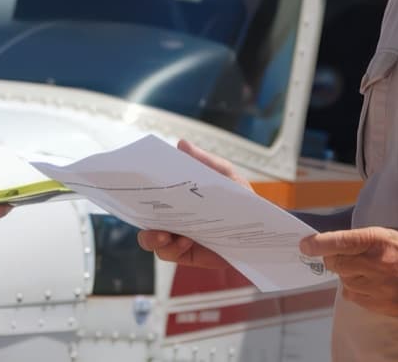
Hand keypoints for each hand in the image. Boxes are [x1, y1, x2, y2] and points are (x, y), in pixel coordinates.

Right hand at [136, 139, 252, 268]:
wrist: (259, 232)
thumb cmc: (242, 202)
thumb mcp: (226, 177)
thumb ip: (205, 161)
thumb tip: (182, 145)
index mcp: (178, 195)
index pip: (152, 191)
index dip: (140, 188)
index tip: (138, 183)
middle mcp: (173, 215)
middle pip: (144, 215)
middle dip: (139, 213)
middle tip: (146, 210)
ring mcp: (176, 235)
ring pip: (150, 239)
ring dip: (152, 236)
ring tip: (164, 234)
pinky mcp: (185, 253)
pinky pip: (168, 253)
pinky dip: (173, 248)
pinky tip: (186, 241)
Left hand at [300, 227, 397, 315]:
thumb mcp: (390, 232)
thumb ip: (363, 239)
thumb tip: (334, 245)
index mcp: (379, 240)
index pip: (341, 241)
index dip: (319, 244)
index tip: (305, 245)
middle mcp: (377, 264)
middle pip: (337, 264)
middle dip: (333, 258)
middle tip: (340, 255)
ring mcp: (381, 287)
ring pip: (345, 281)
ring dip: (348, 274)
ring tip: (365, 269)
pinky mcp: (383, 304)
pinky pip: (355, 297)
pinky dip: (356, 289)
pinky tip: (371, 282)